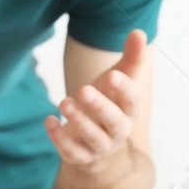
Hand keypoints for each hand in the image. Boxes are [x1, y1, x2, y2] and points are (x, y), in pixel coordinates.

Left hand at [46, 27, 147, 170]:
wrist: (96, 143)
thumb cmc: (108, 104)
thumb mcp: (117, 81)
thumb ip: (130, 58)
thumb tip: (139, 31)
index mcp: (129, 111)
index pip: (132, 101)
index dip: (124, 89)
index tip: (112, 75)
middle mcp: (117, 131)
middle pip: (114, 121)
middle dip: (100, 106)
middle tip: (83, 89)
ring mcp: (99, 147)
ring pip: (93, 138)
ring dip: (78, 120)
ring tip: (63, 101)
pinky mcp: (80, 157)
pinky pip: (71, 152)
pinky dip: (59, 139)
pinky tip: (49, 120)